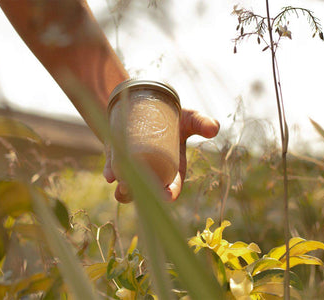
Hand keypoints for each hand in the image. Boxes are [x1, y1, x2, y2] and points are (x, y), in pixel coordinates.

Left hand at [103, 109, 219, 202]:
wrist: (144, 104)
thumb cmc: (172, 117)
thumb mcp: (189, 119)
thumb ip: (202, 123)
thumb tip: (214, 128)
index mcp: (171, 171)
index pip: (171, 188)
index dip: (169, 194)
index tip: (167, 196)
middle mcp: (151, 174)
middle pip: (147, 192)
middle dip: (142, 194)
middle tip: (141, 190)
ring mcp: (132, 169)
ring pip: (127, 189)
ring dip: (123, 192)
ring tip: (122, 186)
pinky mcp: (116, 159)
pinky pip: (112, 171)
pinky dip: (110, 173)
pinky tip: (109, 175)